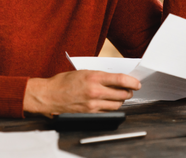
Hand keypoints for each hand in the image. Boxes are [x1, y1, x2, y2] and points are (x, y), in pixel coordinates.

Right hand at [23, 70, 140, 117]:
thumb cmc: (64, 82)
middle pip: (122, 94)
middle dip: (129, 91)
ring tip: (120, 95)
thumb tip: (116, 78)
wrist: (48, 96)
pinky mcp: (90, 113)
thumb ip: (101, 76)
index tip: (137, 83)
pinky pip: (107, 111)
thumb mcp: (84, 71)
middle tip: (130, 89)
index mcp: (94, 77)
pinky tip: (109, 102)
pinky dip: (111, 106)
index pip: (120, 79)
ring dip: (121, 100)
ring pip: (117, 104)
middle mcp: (95, 91)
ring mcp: (93, 104)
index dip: (132, 81)